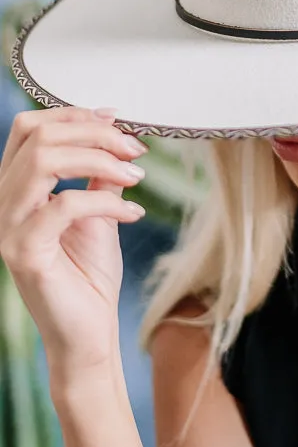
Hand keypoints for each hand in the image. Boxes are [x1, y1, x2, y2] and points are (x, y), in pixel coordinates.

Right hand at [0, 105, 147, 376]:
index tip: (116, 119)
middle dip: (94, 133)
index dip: (72, 114)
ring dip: (99, 159)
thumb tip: (118, 135)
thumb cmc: (89, 274)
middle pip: (38, 137)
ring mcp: (8, 228)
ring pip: (43, 161)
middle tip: (135, 148)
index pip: (28, 129)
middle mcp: (3, 203)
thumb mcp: (99, 210)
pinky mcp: (24, 252)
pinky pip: (65, 206)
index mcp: (16, 188)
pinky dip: (108, 202)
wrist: (87, 332)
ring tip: (136, 174)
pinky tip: (134, 213)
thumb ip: (99, 174)